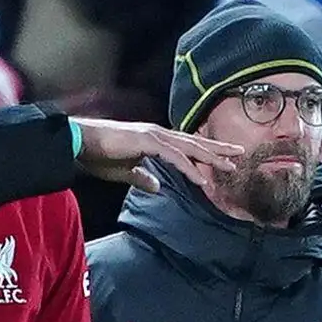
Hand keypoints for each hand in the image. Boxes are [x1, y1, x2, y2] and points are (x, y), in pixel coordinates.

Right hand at [72, 118, 241, 191]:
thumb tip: (156, 188)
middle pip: (195, 142)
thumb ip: (142, 178)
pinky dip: (189, 168)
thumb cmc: (99, 155)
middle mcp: (158, 134)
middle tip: (240, 154)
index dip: (205, 152)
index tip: (223, 159)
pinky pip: (174, 157)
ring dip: (211, 157)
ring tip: (230, 165)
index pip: (186, 145)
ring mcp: (154, 136)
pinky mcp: (147, 142)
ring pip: (190, 148)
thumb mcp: (125, 172)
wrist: (81, 144)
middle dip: (218, 149)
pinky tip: (202, 179)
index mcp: (154, 139)